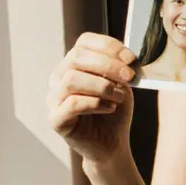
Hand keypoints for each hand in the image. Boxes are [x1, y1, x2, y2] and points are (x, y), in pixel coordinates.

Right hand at [46, 32, 136, 164]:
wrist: (112, 142)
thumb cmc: (115, 109)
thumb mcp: (121, 83)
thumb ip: (119, 68)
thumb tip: (126, 58)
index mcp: (74, 62)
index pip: (84, 42)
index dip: (109, 46)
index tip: (131, 59)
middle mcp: (59, 76)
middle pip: (77, 58)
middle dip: (108, 65)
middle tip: (130, 77)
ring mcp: (54, 97)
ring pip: (72, 79)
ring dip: (102, 86)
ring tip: (119, 96)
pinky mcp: (55, 119)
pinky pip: (71, 104)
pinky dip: (95, 104)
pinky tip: (110, 108)